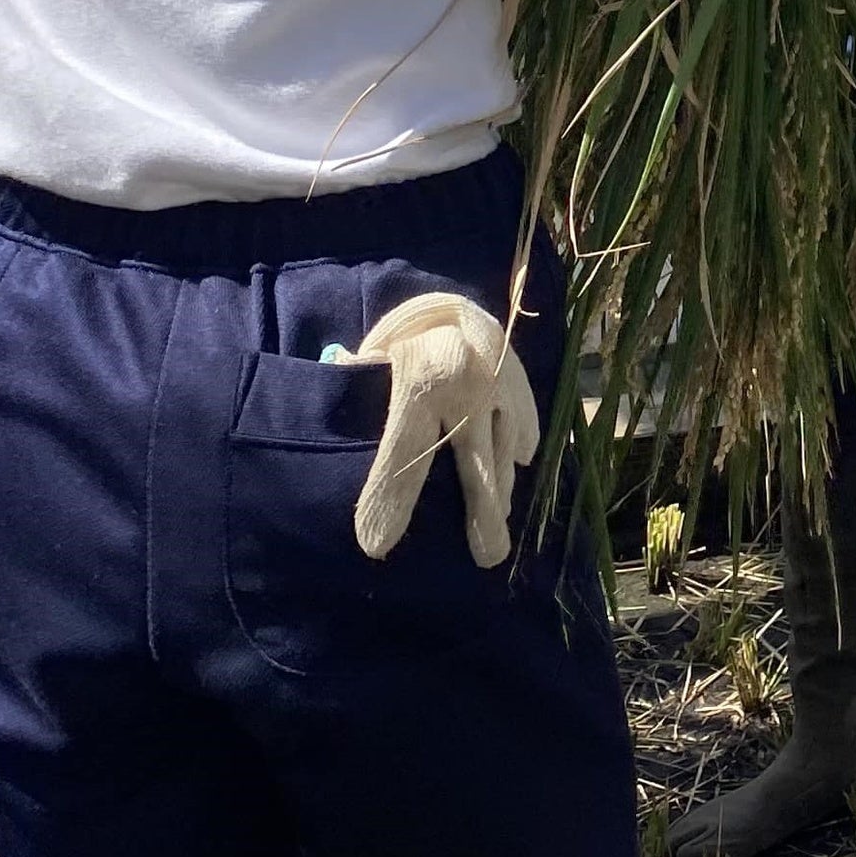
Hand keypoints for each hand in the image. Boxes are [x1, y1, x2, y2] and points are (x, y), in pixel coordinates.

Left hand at [348, 292, 542, 566]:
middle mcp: (470, 387)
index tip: (376, 546)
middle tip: (486, 558)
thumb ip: (360, 401)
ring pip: (504, 455)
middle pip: (475, 465)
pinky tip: (511, 476)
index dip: (390, 498)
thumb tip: (331, 445)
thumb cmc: (397, 342)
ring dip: (500, 499)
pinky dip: (516, 458)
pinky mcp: (524, 390)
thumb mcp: (371, 363)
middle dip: (480, 514)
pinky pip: (524, 433)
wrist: (447, 298)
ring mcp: (504, 389)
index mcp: (422, 377)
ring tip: (495, 541)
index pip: (406, 451)